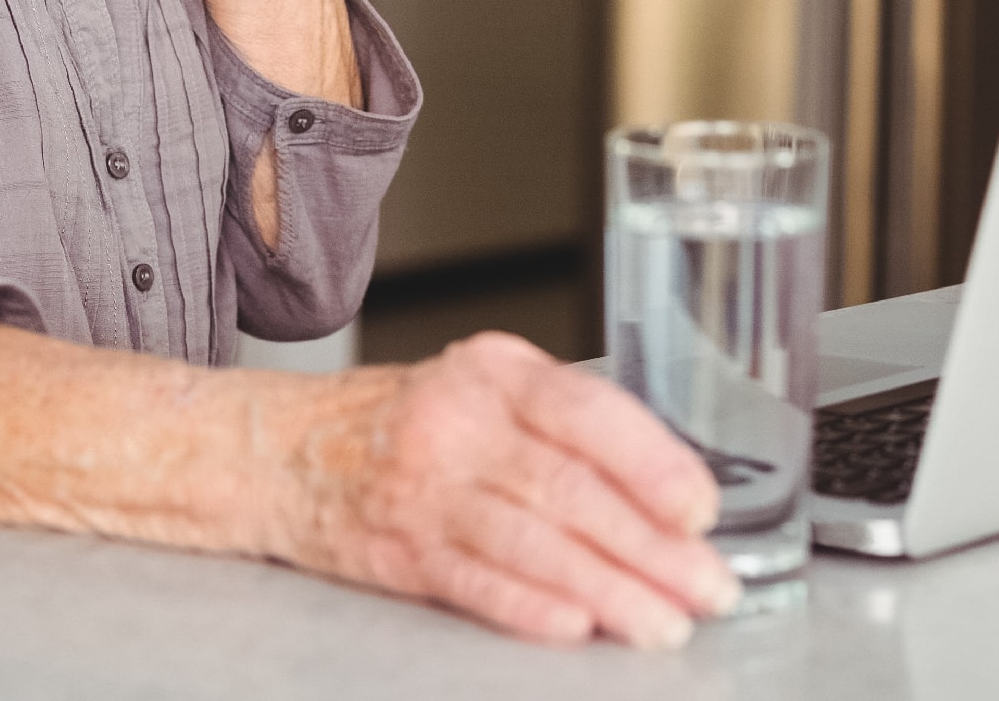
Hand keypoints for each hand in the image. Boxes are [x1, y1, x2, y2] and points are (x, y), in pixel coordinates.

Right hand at [268, 332, 740, 647]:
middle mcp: (461, 422)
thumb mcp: (485, 384)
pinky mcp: (401, 551)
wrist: (291, 448)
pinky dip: (529, 607)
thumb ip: (562, 419)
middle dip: (651, 547)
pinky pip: (476, 582)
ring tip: (662, 623)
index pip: (587, 411)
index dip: (651, 462)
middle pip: (569, 488)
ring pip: (532, 543)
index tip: (701, 508)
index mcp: (495, 371)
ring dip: (609, 590)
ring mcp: (427, 488)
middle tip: (708, 586)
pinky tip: (576, 627)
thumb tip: (665, 484)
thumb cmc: (412, 416)